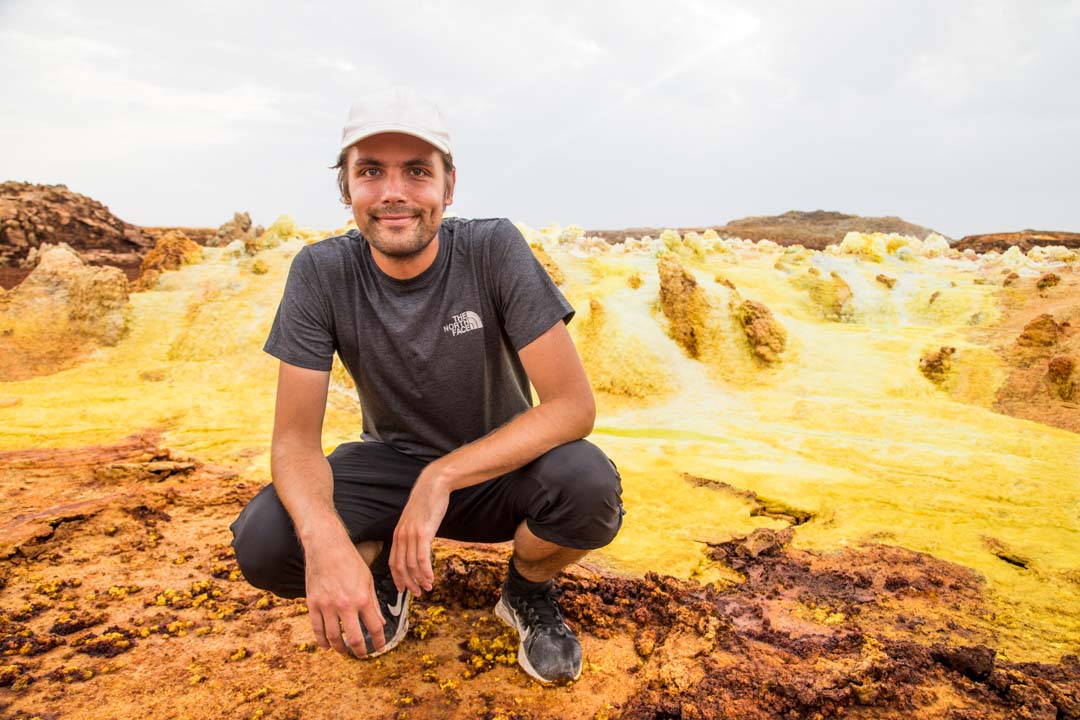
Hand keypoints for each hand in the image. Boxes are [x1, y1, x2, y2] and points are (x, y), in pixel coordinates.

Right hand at [304, 534, 385, 657]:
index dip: (379, 641)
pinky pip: (317, 629)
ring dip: (341, 649)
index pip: (374, 628)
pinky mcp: (313, 604)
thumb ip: (373, 603)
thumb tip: (380, 624)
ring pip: (333, 637)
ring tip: (346, 651)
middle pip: (354, 638)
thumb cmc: (350, 561)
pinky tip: (328, 645)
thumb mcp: (368, 580)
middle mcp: (345, 605)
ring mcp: (327, 606)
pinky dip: (322, 641)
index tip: (379, 648)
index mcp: (362, 598)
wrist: (326, 547)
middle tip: (363, 655)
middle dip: (360, 651)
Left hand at [390, 473, 448, 595]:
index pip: (393, 562)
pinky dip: (426, 571)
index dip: (397, 578)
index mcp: (397, 534)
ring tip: (427, 588)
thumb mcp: (414, 520)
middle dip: (408, 583)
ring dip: (419, 579)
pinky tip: (431, 578)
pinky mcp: (423, 532)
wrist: (433, 485)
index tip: (402, 589)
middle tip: (416, 593)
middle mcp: (401, 536)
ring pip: (411, 565)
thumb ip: (412, 534)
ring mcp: (411, 534)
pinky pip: (422, 557)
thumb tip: (416, 548)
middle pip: (400, 567)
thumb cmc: (426, 502)